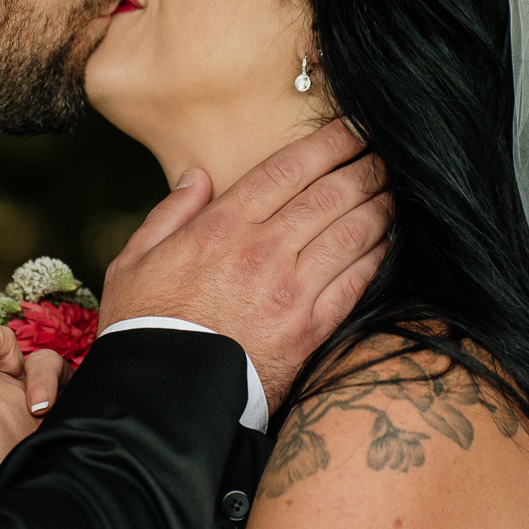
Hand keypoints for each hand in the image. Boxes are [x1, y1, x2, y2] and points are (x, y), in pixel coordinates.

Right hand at [100, 121, 390, 412]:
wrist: (162, 400)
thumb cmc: (144, 328)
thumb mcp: (135, 260)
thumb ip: (169, 213)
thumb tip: (196, 177)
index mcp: (221, 228)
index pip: (287, 170)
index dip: (326, 143)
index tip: (350, 128)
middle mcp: (263, 252)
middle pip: (329, 194)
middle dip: (364, 166)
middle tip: (384, 151)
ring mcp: (292, 291)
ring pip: (352, 232)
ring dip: (380, 204)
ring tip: (393, 187)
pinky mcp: (311, 330)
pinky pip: (356, 281)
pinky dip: (378, 254)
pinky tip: (389, 238)